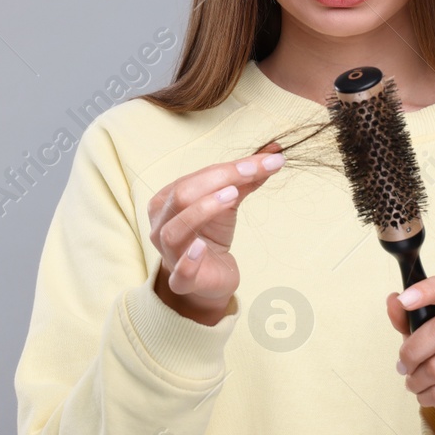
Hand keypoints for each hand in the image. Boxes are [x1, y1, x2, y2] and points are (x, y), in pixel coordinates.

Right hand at [148, 142, 286, 324]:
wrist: (209, 277)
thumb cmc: (211, 235)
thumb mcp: (228, 202)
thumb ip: (246, 179)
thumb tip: (274, 153)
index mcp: (166, 201)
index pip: (194, 178)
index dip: (227, 168)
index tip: (263, 162)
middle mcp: (161, 225)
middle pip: (181, 197)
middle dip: (217, 181)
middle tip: (250, 173)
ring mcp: (169, 254)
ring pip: (174, 230)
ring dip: (202, 211)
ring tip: (231, 196)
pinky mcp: (183, 282)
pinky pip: (180, 271)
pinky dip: (189, 260)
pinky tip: (202, 247)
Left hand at [384, 276, 434, 434]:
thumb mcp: (421, 339)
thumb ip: (406, 320)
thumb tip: (393, 300)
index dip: (426, 291)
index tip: (404, 300)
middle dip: (412, 352)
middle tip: (403, 366)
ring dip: (417, 381)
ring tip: (418, 383)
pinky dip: (428, 396)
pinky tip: (432, 394)